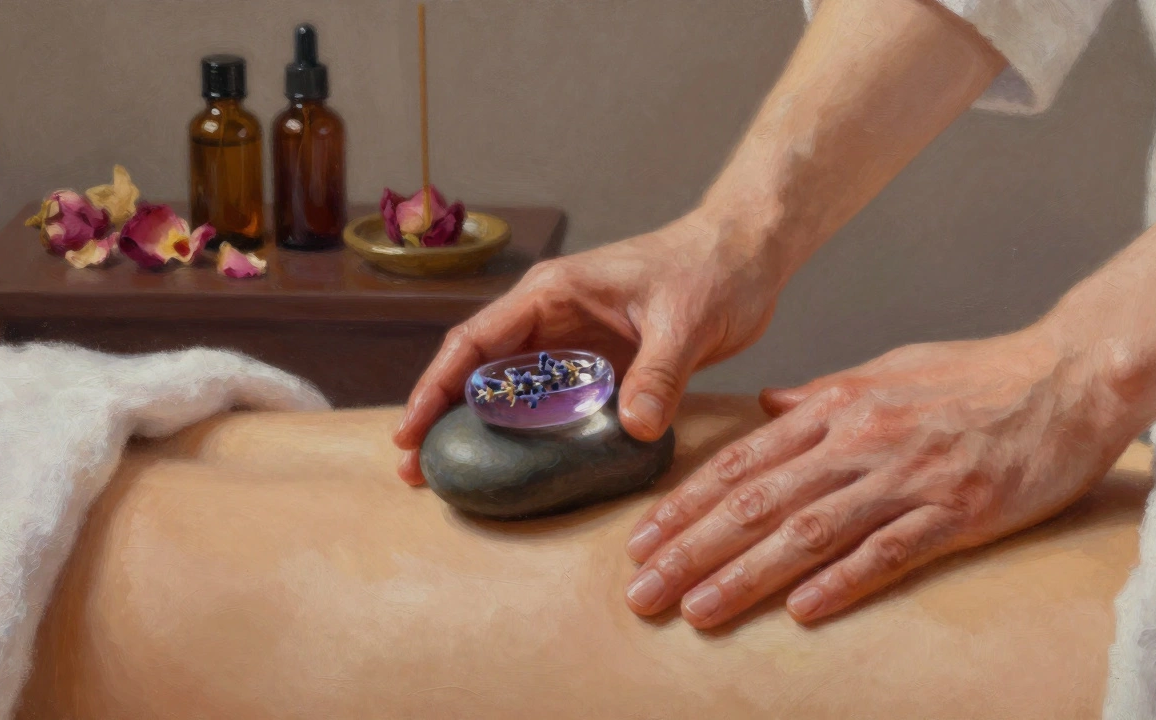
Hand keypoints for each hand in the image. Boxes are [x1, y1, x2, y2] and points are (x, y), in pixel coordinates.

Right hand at [393, 210, 784, 483]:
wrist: (745, 255)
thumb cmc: (711, 269)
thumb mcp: (686, 322)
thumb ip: (658, 374)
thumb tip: (633, 428)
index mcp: (552, 294)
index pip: (475, 342)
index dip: (436, 387)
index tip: (410, 431)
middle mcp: (550, 317)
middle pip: (478, 369)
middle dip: (442, 417)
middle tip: (417, 471)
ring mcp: (572, 341)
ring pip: (509, 388)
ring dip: (479, 429)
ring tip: (453, 477)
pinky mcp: (598, 362)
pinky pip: (551, 401)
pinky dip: (529, 431)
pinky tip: (519, 466)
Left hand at [622, 329, 1133, 626]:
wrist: (1067, 374)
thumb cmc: (974, 373)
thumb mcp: (881, 369)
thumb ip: (818, 396)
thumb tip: (766, 407)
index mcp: (834, 406)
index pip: (740, 463)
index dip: (685, 504)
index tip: (641, 540)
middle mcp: (858, 440)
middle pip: (757, 501)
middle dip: (692, 548)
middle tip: (643, 590)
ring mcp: (906, 476)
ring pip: (809, 531)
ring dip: (747, 574)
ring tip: (696, 608)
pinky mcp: (958, 510)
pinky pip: (891, 551)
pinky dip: (845, 581)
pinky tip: (804, 612)